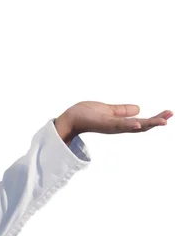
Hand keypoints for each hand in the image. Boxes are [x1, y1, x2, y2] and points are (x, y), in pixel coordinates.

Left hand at [56, 101, 171, 139]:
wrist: (70, 118)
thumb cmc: (85, 114)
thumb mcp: (108, 109)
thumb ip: (122, 110)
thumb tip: (138, 109)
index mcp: (120, 123)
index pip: (141, 122)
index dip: (154, 119)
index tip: (168, 114)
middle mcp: (118, 127)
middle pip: (141, 126)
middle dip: (156, 122)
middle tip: (170, 115)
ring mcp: (111, 127)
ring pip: (133, 126)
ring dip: (149, 124)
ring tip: (163, 122)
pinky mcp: (104, 124)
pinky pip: (118, 125)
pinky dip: (129, 124)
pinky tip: (139, 123)